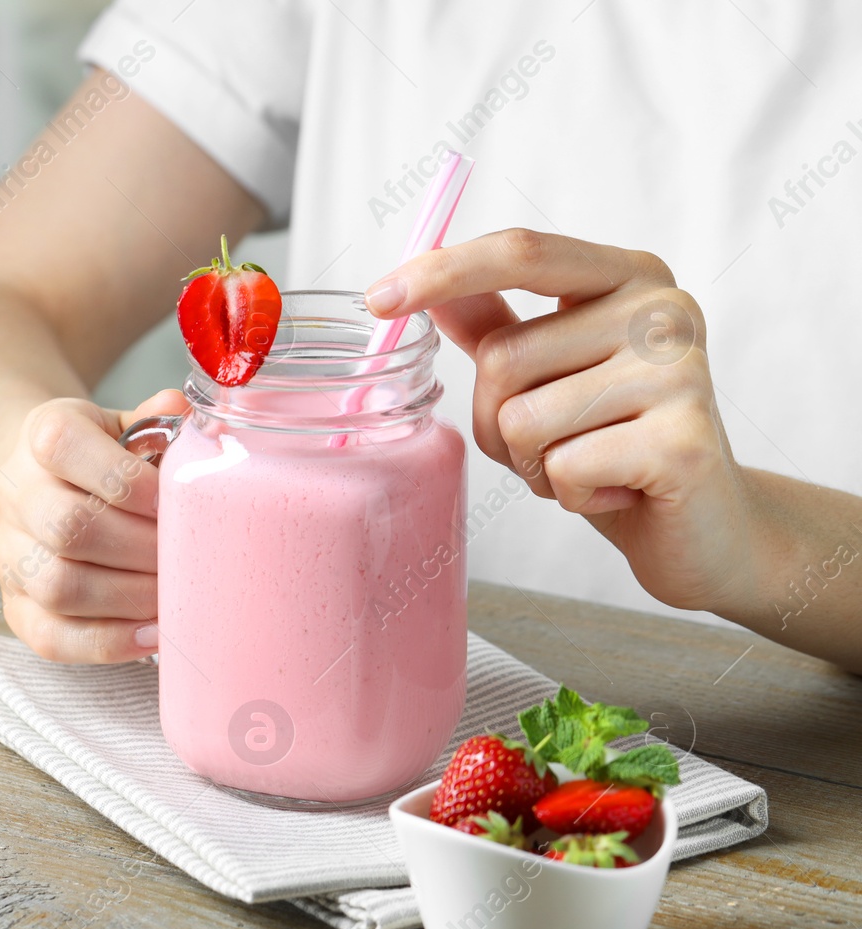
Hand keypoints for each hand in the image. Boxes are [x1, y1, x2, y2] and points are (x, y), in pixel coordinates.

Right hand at [0, 389, 187, 661]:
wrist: (44, 485)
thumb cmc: (102, 458)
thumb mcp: (125, 426)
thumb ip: (157, 422)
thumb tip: (185, 411)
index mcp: (43, 434)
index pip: (63, 446)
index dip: (122, 477)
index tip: (170, 501)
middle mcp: (15, 493)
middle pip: (67, 526)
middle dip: (139, 549)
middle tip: (187, 558)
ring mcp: (9, 554)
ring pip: (58, 586)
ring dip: (129, 598)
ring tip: (175, 597)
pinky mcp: (15, 605)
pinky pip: (51, 637)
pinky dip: (108, 642)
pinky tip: (152, 634)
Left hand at [365, 228, 755, 613]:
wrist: (703, 524)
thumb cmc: (614, 443)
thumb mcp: (549, 374)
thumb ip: (495, 323)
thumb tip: (429, 286)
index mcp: (628, 276)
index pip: (521, 252)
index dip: (442, 271)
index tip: (376, 299)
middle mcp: (662, 309)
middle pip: (503, 358)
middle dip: (498, 420)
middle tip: (557, 442)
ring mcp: (680, 372)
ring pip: (523, 420)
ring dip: (533, 463)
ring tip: (591, 465)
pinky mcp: (682, 441)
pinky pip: (560, 468)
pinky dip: (568, 494)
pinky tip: (615, 491)